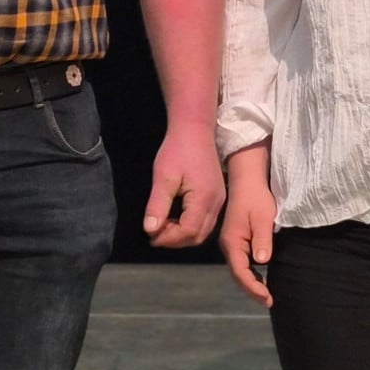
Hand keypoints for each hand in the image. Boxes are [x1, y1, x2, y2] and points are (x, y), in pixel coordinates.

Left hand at [144, 121, 223, 248]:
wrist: (195, 130)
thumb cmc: (178, 149)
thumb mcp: (163, 177)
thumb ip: (157, 205)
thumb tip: (150, 230)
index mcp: (204, 199)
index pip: (188, 231)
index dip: (168, 238)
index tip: (151, 236)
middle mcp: (217, 203)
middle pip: (198, 236)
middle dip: (175, 240)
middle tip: (155, 235)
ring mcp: (220, 200)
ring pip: (204, 231)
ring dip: (183, 234)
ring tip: (163, 229)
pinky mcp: (218, 196)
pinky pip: (207, 221)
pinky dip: (191, 226)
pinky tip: (175, 219)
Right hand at [217, 144, 275, 306]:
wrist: (247, 180)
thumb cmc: (256, 197)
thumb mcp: (262, 218)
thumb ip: (262, 240)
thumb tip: (262, 262)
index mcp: (232, 242)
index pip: (241, 272)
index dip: (253, 287)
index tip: (267, 298)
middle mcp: (229, 245)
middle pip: (238, 274)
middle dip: (252, 290)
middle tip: (269, 301)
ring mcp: (232, 243)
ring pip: (240, 269)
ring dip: (252, 283)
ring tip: (266, 295)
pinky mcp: (237, 239)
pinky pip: (242, 262)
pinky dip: (252, 273)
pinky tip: (262, 278)